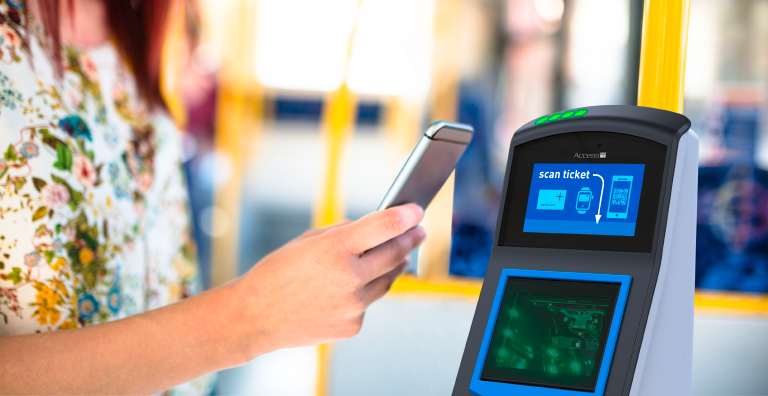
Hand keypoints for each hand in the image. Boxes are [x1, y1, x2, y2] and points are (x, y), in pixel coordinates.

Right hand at [231, 204, 425, 358]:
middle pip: (394, 253)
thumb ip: (343, 232)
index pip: (384, 227)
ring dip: (395, 265)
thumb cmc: (276, 274)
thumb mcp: (307, 240)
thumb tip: (373, 230)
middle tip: (419, 232)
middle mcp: (349, 278)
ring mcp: (353, 305)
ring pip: (387, 280)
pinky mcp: (353, 325)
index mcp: (335, 249)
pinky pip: (369, 303)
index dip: (406, 216)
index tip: (417, 212)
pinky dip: (365, 292)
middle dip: (410, 240)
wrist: (254, 317)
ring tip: (401, 256)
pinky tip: (354, 288)